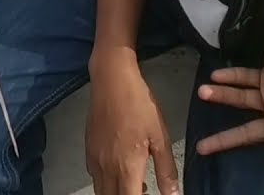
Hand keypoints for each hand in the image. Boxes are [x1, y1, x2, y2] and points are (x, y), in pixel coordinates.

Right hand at [85, 52, 178, 194]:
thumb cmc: (139, 105)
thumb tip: (174, 194)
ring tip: (136, 184)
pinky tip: (120, 170)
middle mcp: (106, 168)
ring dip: (117, 193)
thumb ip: (165, 170)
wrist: (112, 80)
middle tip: (145, 190)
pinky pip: (94, 176)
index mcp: (126, 167)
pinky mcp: (88, 149)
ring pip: (101, 190)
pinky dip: (106, 182)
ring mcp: (94, 159)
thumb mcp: (160, 137)